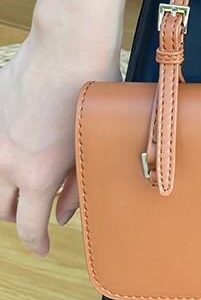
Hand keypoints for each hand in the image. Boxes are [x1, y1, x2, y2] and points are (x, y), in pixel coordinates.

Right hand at [0, 24, 121, 256]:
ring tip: (25, 186)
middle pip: (2, 209)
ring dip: (5, 191)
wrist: (68, 50)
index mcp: (36, 177)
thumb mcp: (93, 150)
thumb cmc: (92, 97)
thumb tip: (60, 216)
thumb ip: (77, 188)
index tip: (44, 248)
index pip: (28, 227)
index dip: (37, 244)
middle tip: (39, 213)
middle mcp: (6, 163)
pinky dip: (2, 161)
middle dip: (20, 217)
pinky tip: (20, 153)